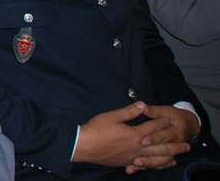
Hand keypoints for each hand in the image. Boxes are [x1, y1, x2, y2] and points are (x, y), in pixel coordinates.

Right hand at [74, 102, 189, 169]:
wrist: (84, 146)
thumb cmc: (96, 129)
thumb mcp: (112, 116)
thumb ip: (129, 111)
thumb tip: (142, 105)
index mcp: (135, 135)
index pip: (153, 128)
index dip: (162, 122)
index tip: (171, 120)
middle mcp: (137, 148)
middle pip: (160, 147)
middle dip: (174, 145)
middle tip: (187, 145)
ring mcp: (132, 157)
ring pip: (155, 159)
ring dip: (168, 157)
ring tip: (177, 157)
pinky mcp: (126, 162)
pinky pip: (145, 165)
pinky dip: (154, 165)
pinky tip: (157, 165)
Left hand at [124, 105, 197, 172]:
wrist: (188, 125)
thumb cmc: (175, 116)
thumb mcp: (166, 111)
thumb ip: (154, 111)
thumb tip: (142, 106)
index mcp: (175, 131)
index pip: (164, 136)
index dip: (154, 138)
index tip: (143, 140)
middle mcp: (174, 143)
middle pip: (162, 150)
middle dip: (150, 154)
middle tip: (137, 157)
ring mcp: (171, 151)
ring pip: (161, 160)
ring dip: (149, 163)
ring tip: (136, 164)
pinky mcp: (166, 156)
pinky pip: (158, 164)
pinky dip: (148, 166)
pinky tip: (136, 168)